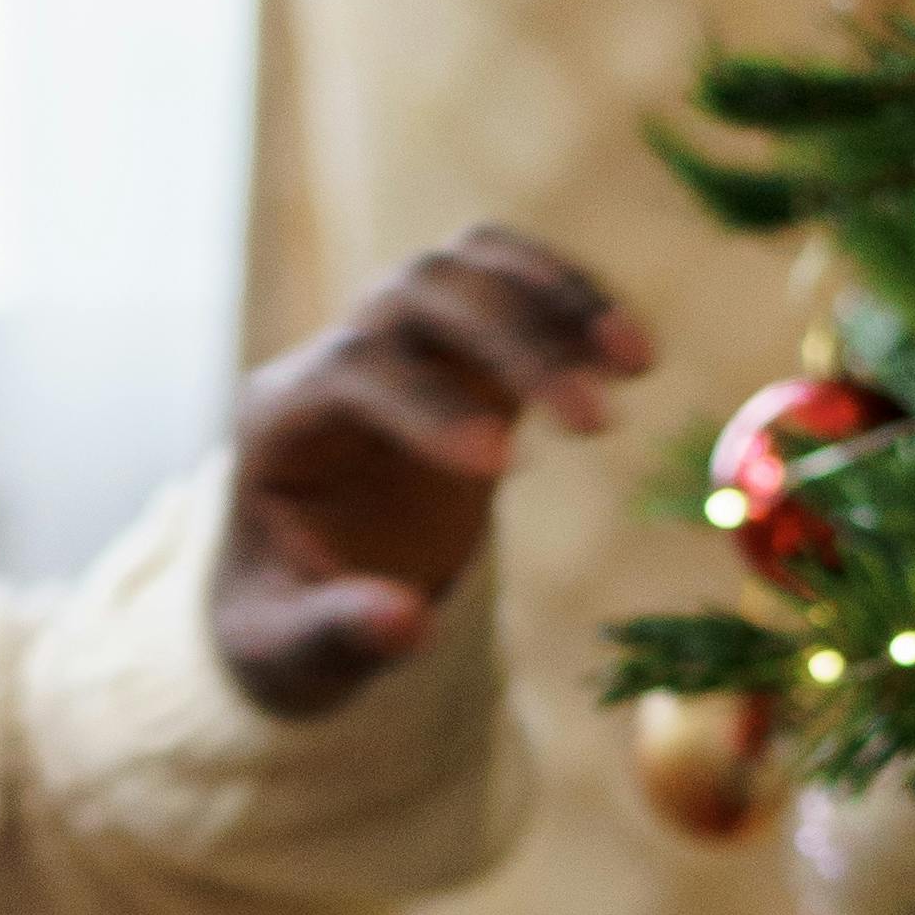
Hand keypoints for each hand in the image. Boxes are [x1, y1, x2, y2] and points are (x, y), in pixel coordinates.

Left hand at [213, 224, 653, 712]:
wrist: (301, 587)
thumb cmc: (285, 619)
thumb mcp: (290, 649)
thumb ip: (336, 634)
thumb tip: (406, 625)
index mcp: (278, 418)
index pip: (349, 370)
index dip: (424, 404)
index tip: (501, 466)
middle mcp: (332, 354)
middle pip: (419, 290)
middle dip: (510, 341)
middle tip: (594, 423)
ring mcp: (397, 339)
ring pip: (473, 264)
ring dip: (558, 303)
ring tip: (636, 364)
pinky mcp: (455, 348)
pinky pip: (513, 284)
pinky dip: (574, 303)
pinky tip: (632, 355)